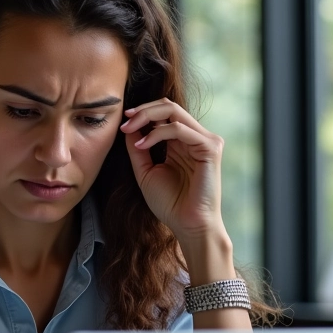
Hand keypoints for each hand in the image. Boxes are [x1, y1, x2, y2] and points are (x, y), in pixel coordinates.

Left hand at [120, 97, 226, 243]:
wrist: (188, 225)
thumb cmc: (170, 204)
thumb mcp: (146, 172)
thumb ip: (138, 149)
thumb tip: (129, 126)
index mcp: (182, 142)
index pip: (164, 113)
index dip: (142, 113)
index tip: (122, 122)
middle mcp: (195, 138)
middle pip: (169, 106)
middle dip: (143, 110)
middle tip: (125, 120)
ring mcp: (205, 141)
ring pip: (174, 111)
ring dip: (147, 117)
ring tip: (129, 129)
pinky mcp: (210, 148)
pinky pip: (180, 129)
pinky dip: (158, 133)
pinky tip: (143, 145)